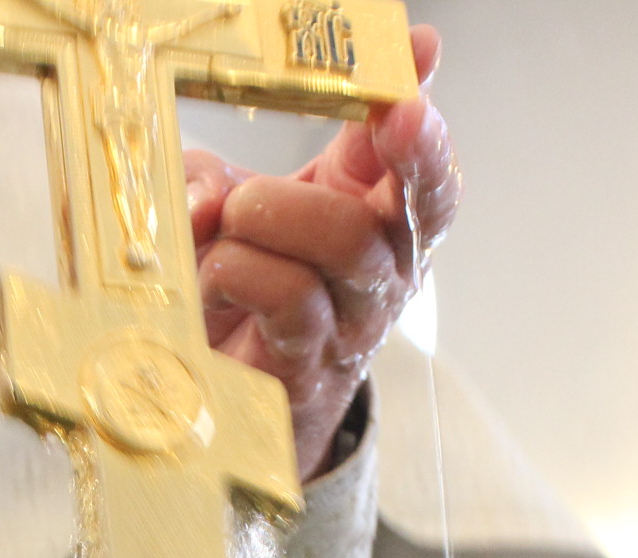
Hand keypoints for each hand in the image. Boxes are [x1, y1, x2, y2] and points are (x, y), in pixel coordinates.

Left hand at [186, 26, 456, 480]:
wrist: (215, 393)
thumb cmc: (232, 284)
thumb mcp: (221, 207)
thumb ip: (213, 177)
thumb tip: (210, 192)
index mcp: (376, 213)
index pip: (427, 167)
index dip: (424, 126)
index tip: (408, 84)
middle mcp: (384, 269)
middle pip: (413, 209)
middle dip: (338, 171)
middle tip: (251, 194)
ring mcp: (355, 322)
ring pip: (351, 246)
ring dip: (273, 219)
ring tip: (227, 228)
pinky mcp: (313, 365)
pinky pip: (293, 301)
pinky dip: (240, 271)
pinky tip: (216, 276)